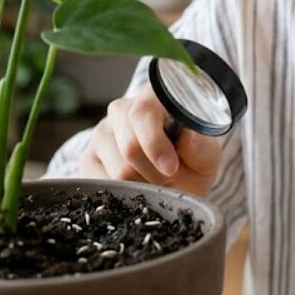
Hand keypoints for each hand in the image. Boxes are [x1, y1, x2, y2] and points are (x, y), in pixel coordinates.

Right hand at [76, 87, 222, 195]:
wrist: (175, 178)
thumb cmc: (192, 160)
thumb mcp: (206, 154)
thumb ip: (200, 146)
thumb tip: (189, 135)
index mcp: (152, 99)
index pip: (143, 113)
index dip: (155, 143)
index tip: (171, 168)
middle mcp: (120, 111)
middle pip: (129, 148)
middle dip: (156, 173)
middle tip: (171, 177)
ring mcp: (100, 134)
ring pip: (118, 171)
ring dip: (143, 186)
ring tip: (154, 181)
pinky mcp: (87, 160)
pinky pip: (102, 186)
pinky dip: (124, 196)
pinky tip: (136, 188)